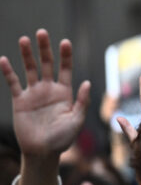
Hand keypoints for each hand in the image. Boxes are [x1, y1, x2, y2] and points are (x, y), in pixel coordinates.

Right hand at [0, 29, 89, 157]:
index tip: (65, 42)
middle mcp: (49, 90)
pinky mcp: (20, 101)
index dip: (65, 56)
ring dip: (27, 55)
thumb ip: (82, 102)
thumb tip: (88, 82)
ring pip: (30, 70)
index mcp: (65, 93)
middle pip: (47, 64)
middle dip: (45, 49)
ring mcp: (34, 94)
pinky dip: (8, 72)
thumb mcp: (77, 120)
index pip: (65, 69)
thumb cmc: (63, 138)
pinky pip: (13, 83)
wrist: (43, 152)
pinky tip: (3, 60)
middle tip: (42, 32)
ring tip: (24, 39)